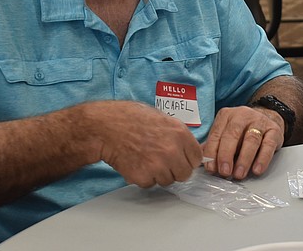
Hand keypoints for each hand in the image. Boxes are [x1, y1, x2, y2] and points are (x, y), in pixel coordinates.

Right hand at [83, 101, 201, 187]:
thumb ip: (177, 135)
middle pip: (185, 174)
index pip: (197, 158)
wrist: (106, 127)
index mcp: (180, 133)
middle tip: (163, 163)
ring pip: (167, 181)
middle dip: (175, 170)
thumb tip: (187, 149)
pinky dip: (143, 178)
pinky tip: (136, 163)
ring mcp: (158, 165)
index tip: (182, 159)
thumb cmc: (131, 118)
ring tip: (146, 159)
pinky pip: (150, 184)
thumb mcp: (162, 118)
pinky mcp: (143, 177)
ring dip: (159, 174)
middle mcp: (172, 150)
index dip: (188, 159)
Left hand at [201, 106, 282, 178]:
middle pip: (233, 134)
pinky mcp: (274, 130)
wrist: (266, 118)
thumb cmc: (242, 131)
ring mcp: (259, 121)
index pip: (217, 134)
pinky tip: (257, 169)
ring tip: (239, 174)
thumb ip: (214, 146)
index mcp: (226, 116)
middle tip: (225, 171)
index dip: (212, 152)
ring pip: (251, 139)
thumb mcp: (225, 134)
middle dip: (227, 155)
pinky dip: (262, 159)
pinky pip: (268, 144)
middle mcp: (242, 115)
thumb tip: (202, 162)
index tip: (212, 168)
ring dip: (244, 159)